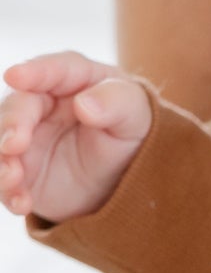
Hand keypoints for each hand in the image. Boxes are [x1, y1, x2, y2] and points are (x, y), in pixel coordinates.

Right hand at [0, 52, 150, 220]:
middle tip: (14, 144)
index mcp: (73, 78)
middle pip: (18, 106)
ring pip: (2, 143)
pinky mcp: (20, 169)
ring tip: (13, 179)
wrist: (125, 176)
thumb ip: (116, 103)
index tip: (14, 76)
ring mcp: (26, 135)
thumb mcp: (135, 116)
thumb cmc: (131, 131)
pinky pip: (5, 179)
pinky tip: (22, 203)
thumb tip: (84, 104)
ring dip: (2, 161)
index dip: (33, 72)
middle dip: (11, 124)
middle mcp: (41, 102)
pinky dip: (8, 191)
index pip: (53, 70)